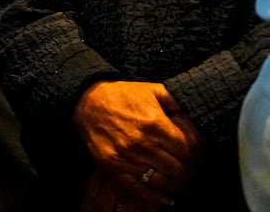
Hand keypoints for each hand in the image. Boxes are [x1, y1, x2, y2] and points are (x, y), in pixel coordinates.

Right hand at [73, 80, 199, 205]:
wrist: (86, 101)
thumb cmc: (121, 95)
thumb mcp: (151, 89)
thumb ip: (176, 100)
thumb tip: (196, 113)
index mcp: (154, 124)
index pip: (190, 151)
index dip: (200, 154)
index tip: (201, 154)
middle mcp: (142, 144)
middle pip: (180, 169)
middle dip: (193, 170)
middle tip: (195, 167)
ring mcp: (127, 158)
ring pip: (165, 182)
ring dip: (179, 184)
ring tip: (183, 179)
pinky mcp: (114, 167)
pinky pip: (141, 189)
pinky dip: (157, 197)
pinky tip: (167, 197)